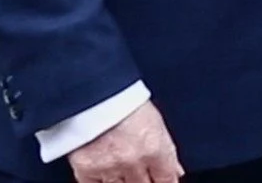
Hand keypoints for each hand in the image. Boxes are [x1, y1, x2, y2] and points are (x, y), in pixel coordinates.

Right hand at [66, 100, 181, 182]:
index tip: (159, 179)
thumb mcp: (155, 121)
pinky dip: (99, 182)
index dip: (165, 182)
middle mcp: (134, 162)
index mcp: (155, 149)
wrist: (93, 88)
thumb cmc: (125, 99)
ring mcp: (109, 167)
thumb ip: (167, 151)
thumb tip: (176, 171)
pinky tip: (104, 174)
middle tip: (137, 169)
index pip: (167, 180)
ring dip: (123, 181)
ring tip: (121, 165)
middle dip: (144, 181)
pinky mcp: (86, 168)